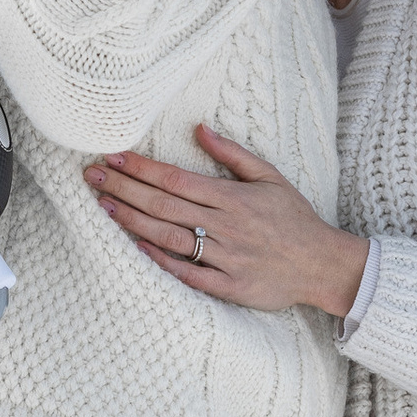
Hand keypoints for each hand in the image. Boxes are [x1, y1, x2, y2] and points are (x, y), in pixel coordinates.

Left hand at [81, 123, 368, 317]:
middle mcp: (226, 226)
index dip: (141, 168)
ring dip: (134, 221)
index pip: (176, 179)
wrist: (323, 264)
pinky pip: (190, 275)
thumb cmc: (295, 219)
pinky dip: (163, 261)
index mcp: (233, 197)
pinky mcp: (231, 287)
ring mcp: (227, 258)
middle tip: (92, 177)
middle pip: (164, 205)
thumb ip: (232, 154)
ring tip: (104, 206)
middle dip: (125, 189)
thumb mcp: (270, 177)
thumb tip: (199, 129)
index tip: (113, 157)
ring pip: (171, 237)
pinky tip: (136, 247)